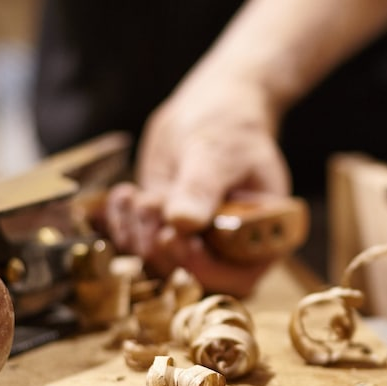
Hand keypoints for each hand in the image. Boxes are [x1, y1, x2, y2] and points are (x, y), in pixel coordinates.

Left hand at [104, 70, 289, 295]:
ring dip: (138, 234)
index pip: (239, 276)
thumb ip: (202, 187)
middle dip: (162, 248)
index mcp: (264, 236)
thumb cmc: (231, 127)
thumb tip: (183, 223)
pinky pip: (138, 244)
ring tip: (137, 195)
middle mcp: (230, 248)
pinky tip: (124, 195)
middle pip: (194, 277)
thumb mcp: (218, 152)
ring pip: (159, 263)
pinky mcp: (163, 230)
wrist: (212, 108)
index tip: (174, 236)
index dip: (204, 267)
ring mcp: (194, 242)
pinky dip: (122, 224)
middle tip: (150, 207)